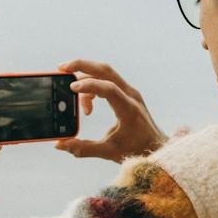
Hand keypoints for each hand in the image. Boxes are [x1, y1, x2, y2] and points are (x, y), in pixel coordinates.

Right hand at [53, 58, 167, 161]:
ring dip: (86, 76)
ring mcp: (130, 92)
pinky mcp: (127, 93)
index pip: (109, 89)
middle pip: (106, 70)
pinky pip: (107, 80)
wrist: (157, 147)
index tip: (72, 88)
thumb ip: (84, 148)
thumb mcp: (109, 152)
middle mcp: (131, 95)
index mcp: (128, 109)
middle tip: (61, 68)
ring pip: (105, 73)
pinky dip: (93, 85)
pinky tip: (87, 102)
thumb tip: (60, 144)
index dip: (90, 85)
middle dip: (82, 65)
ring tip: (73, 94)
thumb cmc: (136, 150)